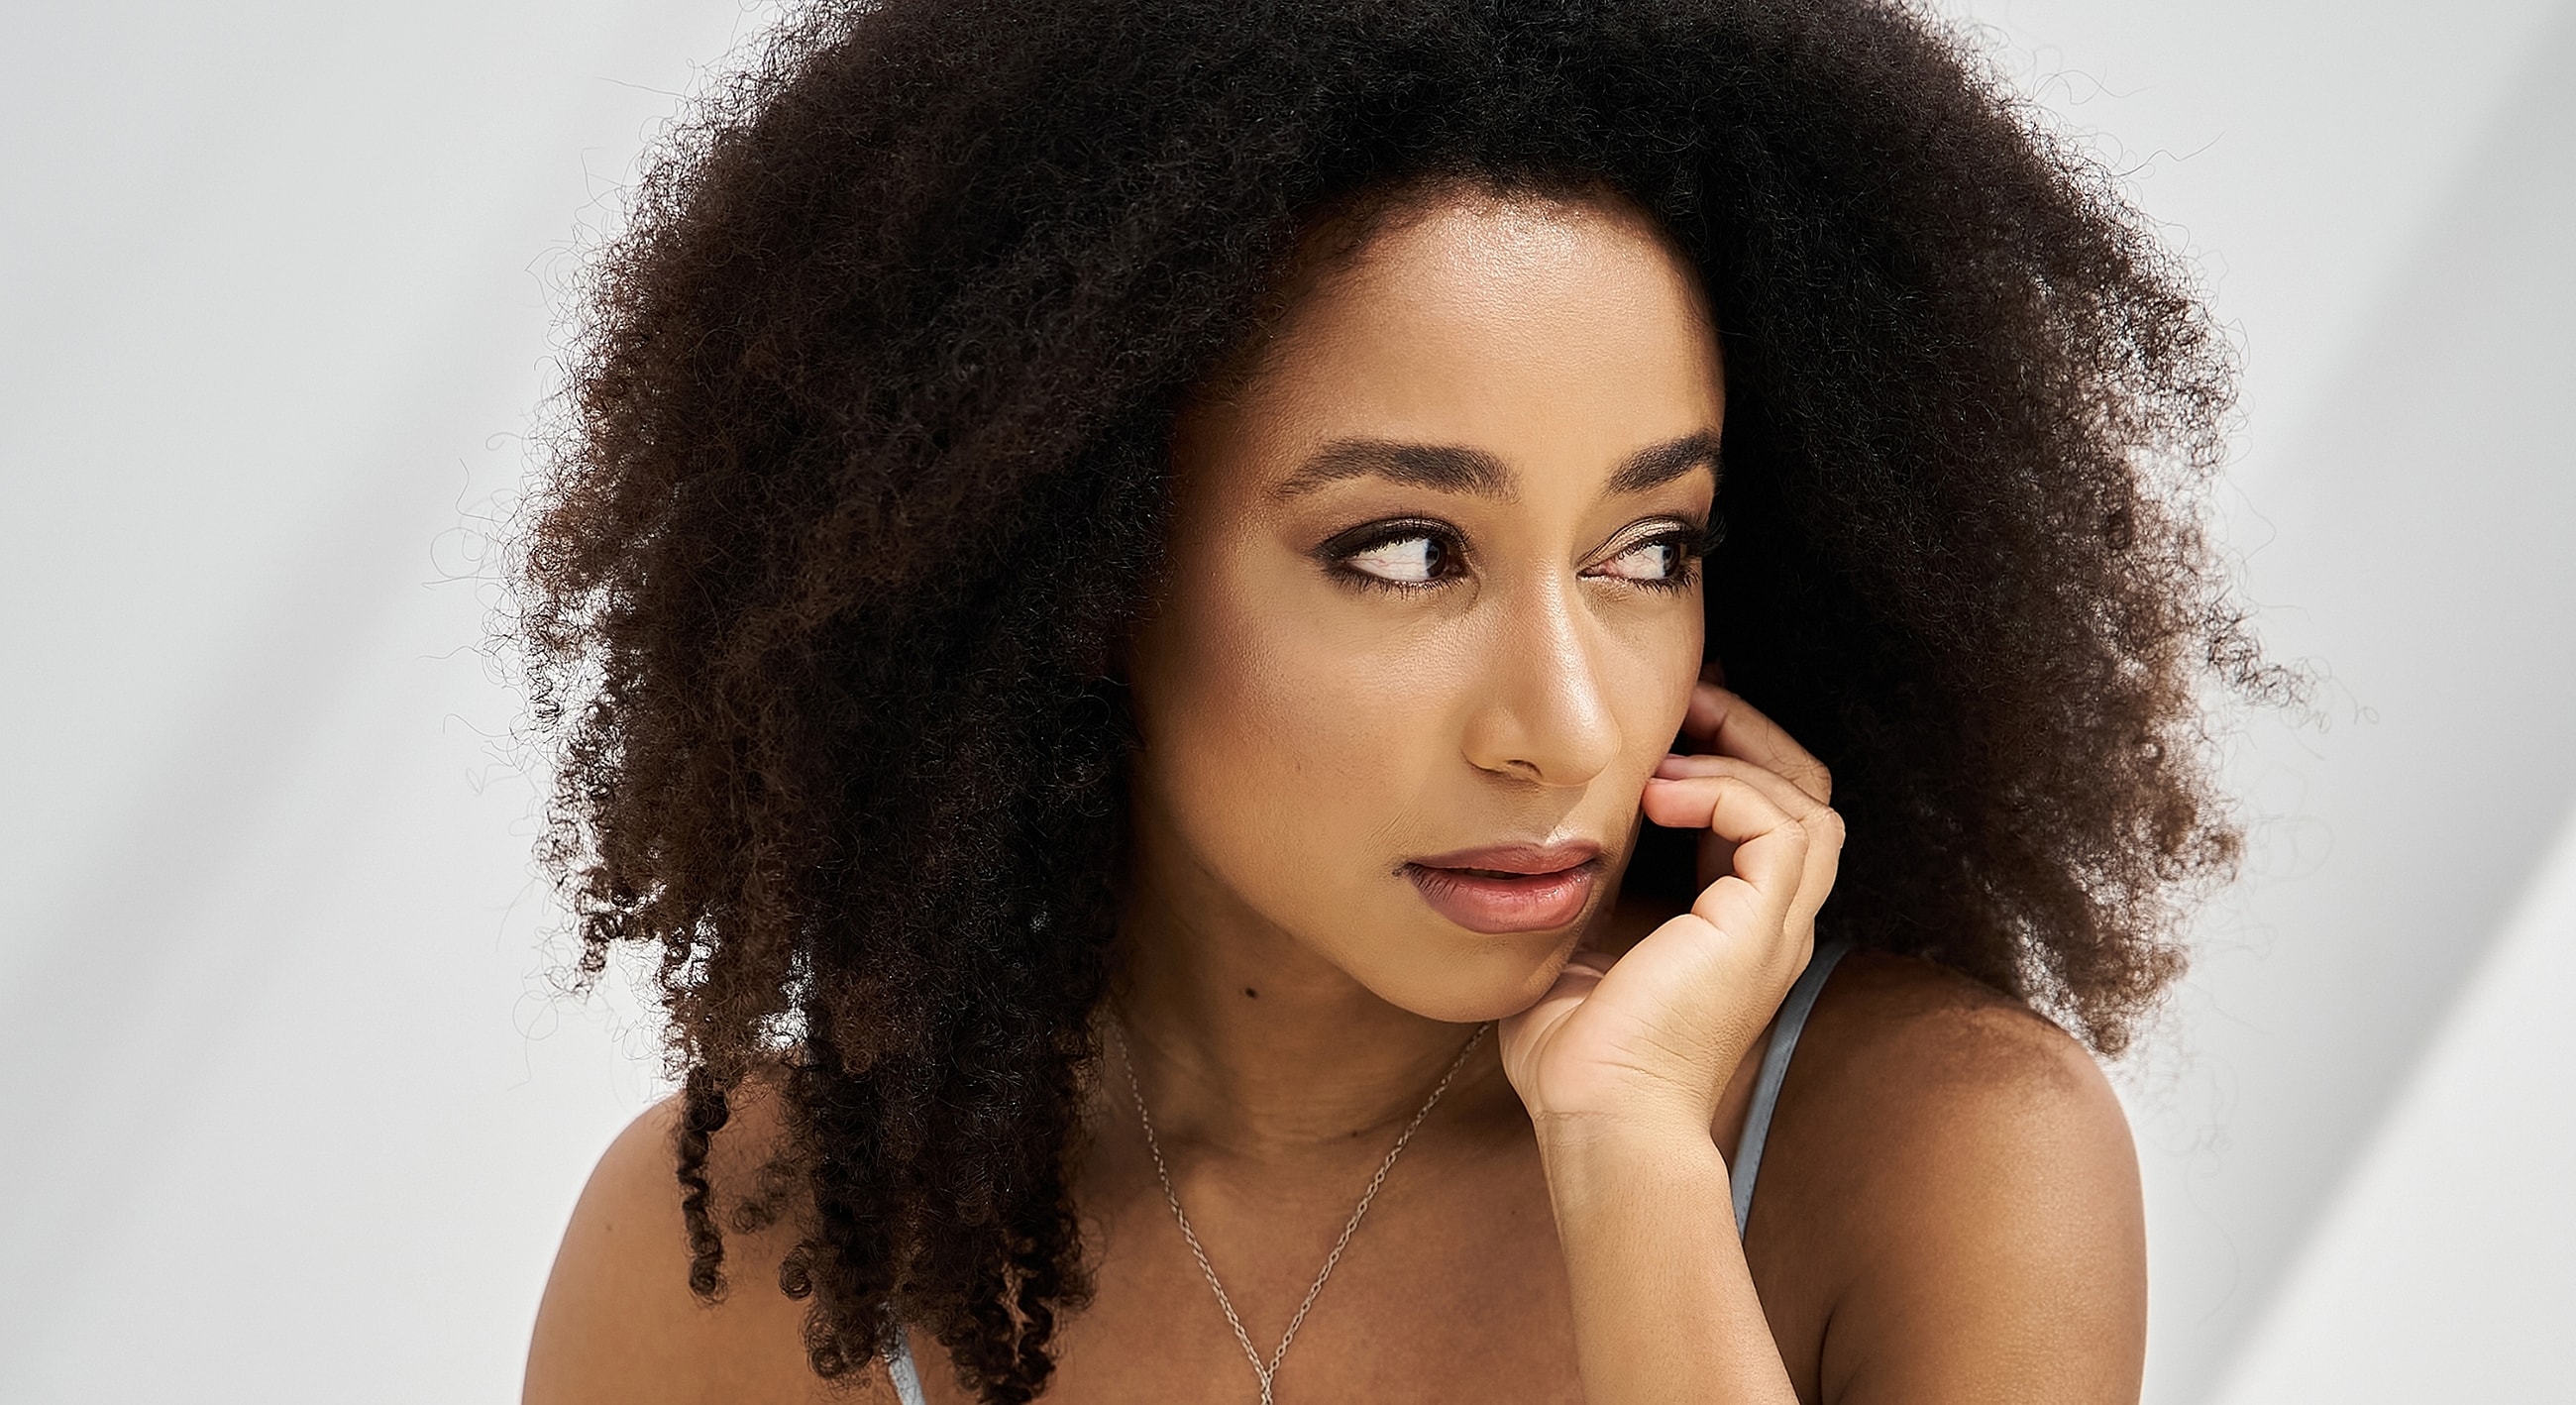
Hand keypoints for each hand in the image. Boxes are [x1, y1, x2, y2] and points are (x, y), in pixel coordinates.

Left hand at [1499, 682, 1844, 1137]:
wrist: (1599, 1120)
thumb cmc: (1576, 1061)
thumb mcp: (1574, 952)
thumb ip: (1583, 897)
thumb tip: (1541, 847)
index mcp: (1735, 930)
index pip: (1766, 818)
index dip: (1725, 762)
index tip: (1662, 729)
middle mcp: (1771, 925)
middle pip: (1807, 795)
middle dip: (1749, 738)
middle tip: (1683, 707)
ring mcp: (1774, 926)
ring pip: (1809, 800)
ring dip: (1740, 754)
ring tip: (1665, 748)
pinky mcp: (1760, 926)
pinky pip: (1778, 822)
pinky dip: (1722, 790)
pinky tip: (1656, 797)